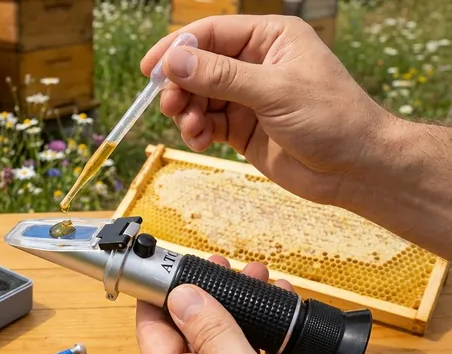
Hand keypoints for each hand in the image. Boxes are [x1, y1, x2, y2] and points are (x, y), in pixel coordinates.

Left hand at [136, 255, 366, 353]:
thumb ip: (212, 336)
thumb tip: (181, 296)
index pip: (154, 334)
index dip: (155, 297)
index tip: (164, 266)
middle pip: (193, 327)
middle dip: (204, 291)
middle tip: (215, 263)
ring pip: (232, 330)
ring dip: (242, 299)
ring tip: (253, 273)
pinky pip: (268, 341)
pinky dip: (274, 317)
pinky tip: (281, 297)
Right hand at [141, 14, 403, 205]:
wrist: (355, 169)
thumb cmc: (331, 119)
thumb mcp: (274, 91)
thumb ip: (221, 76)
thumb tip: (175, 61)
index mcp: (269, 38)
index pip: (211, 33)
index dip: (178, 48)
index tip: (151, 68)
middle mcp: (254, 63)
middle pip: (197, 66)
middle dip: (180, 86)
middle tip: (171, 106)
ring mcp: (246, 96)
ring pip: (197, 96)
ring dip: (187, 112)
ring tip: (193, 129)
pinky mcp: (241, 127)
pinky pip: (206, 123)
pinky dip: (197, 131)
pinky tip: (202, 141)